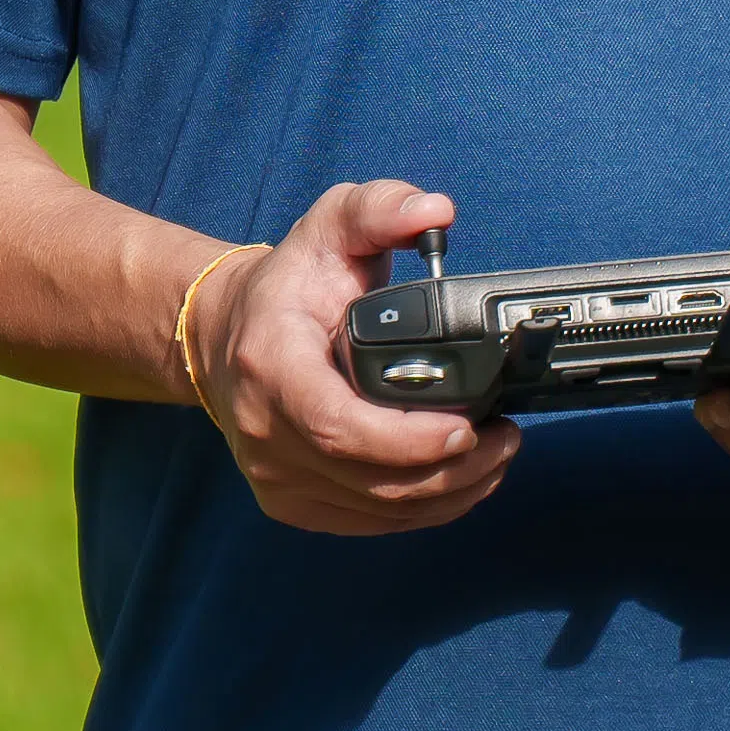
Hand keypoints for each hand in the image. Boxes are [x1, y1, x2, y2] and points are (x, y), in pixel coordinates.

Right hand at [181, 178, 521, 536]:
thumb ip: (380, 208)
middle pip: (374, 481)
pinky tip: (459, 480)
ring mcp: (276, 476)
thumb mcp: (329, 227)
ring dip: (452, 493)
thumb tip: (434, 210)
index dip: (408, 441)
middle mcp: (266, 432)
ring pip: (380, 510)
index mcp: (270, 366)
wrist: (224, 335)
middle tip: (506, 438)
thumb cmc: (286, 288)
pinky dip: (425, 508)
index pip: (339, 426)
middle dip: (456, 470)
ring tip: (496, 455)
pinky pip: (371, 522)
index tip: (467, 427)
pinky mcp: (293, 503)